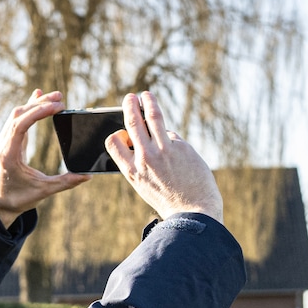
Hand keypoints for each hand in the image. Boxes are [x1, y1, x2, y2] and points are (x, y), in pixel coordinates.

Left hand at [0, 90, 89, 221]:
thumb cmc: (18, 197)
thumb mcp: (43, 191)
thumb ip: (65, 182)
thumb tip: (87, 176)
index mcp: (8, 154)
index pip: (20, 125)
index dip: (38, 112)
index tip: (56, 106)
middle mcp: (3, 144)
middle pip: (19, 115)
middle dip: (39, 104)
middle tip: (60, 98)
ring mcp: (3, 141)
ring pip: (17, 114)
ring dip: (35, 104)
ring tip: (55, 98)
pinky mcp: (8, 140)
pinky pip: (17, 119)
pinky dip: (29, 108)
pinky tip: (38, 97)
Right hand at [105, 92, 222, 222]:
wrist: (194, 213)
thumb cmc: (170, 201)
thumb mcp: (145, 186)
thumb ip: (141, 164)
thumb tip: (146, 138)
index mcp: (132, 172)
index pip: (114, 143)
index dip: (117, 134)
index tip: (123, 131)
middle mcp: (145, 158)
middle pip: (133, 123)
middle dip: (129, 107)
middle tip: (130, 98)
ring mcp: (164, 151)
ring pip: (153, 117)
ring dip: (148, 102)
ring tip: (147, 95)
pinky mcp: (181, 147)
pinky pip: (173, 136)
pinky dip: (173, 140)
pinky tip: (180, 154)